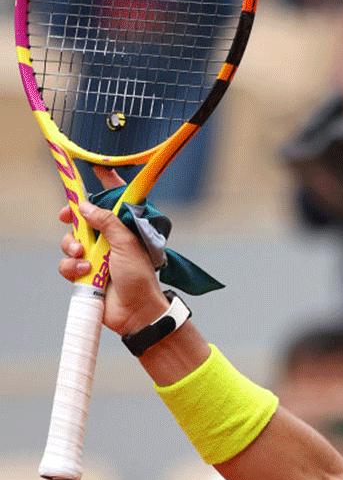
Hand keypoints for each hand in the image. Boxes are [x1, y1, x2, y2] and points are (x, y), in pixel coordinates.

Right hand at [58, 167, 167, 335]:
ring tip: (84, 257)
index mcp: (125, 228)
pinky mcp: (86, 273)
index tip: (98, 169)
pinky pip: (68, 263)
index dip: (107, 184)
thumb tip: (84, 205)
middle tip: (65, 218)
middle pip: (83, 219)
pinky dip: (72, 267)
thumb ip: (107, 222)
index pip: (116, 200)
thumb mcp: (126, 243)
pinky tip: (84, 272)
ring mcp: (97, 256)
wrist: (136, 310)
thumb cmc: (140, 276)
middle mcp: (110, 239)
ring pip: (71, 241)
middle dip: (72, 219)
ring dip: (72, 248)